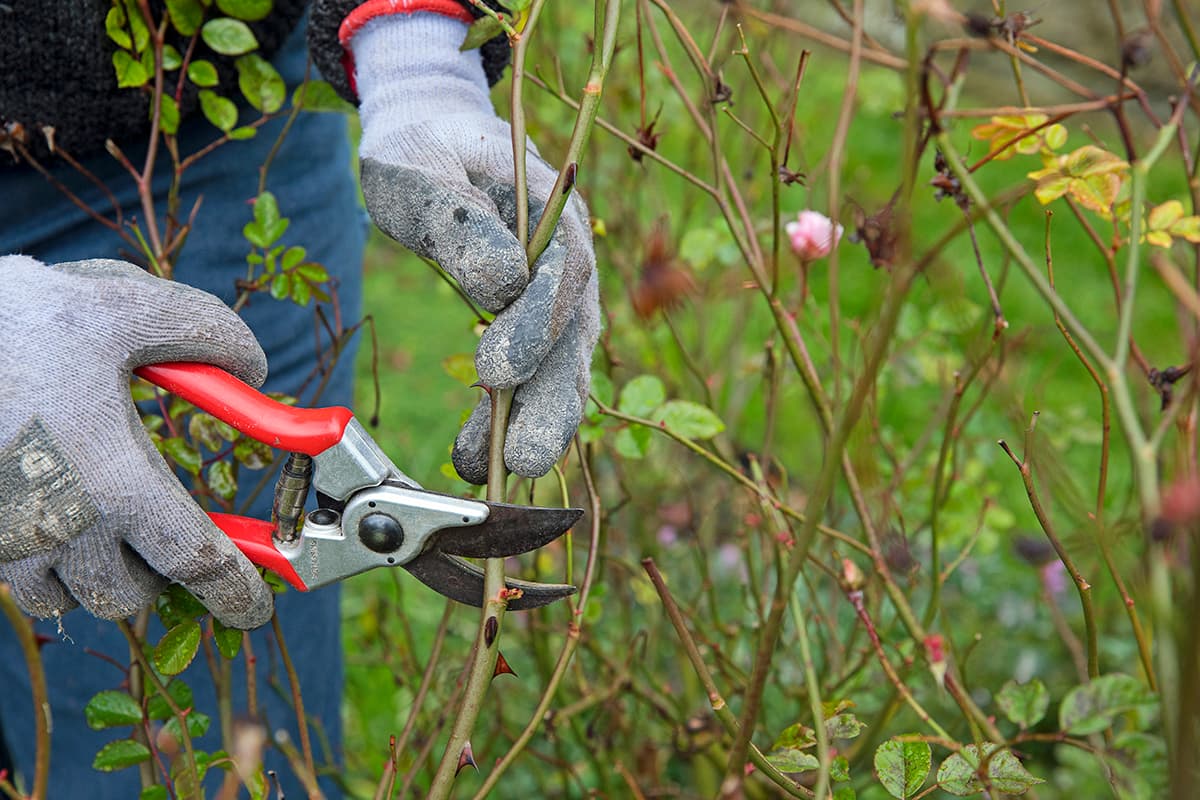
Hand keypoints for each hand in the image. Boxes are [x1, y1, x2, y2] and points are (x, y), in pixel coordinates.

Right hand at [0, 256, 273, 627]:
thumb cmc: (23, 318)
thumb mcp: (131, 309)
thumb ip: (210, 337)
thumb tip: (256, 372)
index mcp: (112, 480)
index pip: (192, 561)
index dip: (234, 590)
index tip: (256, 610)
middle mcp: (58, 524)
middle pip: (127, 594)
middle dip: (162, 576)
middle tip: (175, 534)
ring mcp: (6, 536)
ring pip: (70, 595)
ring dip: (102, 574)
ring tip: (116, 522)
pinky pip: (22, 579)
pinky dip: (53, 565)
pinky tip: (62, 512)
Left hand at [350, 12, 599, 482]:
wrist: (435, 138)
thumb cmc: (423, 148)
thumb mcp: (420, 167)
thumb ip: (457, 219)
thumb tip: (501, 285)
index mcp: (552, 207)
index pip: (563, 274)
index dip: (535, 326)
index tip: (494, 371)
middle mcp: (568, 257)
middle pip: (575, 335)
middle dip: (552, 403)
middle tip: (523, 461)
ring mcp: (559, 294)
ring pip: (562, 365)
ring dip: (534, 422)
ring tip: (494, 471)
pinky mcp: (536, 322)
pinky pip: (537, 374)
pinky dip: (514, 415)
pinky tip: (481, 452)